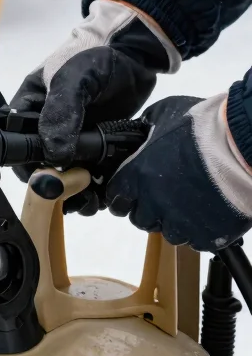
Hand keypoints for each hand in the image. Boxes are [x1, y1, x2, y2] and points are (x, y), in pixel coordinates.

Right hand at [11, 0, 178, 213]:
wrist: (135, 54)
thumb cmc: (95, 55)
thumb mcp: (73, 79)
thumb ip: (61, 113)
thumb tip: (55, 153)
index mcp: (28, 107)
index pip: (16, 145)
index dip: (28, 165)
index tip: (47, 178)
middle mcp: (45, 125)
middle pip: (39, 166)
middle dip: (52, 183)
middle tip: (73, 188)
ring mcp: (70, 137)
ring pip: (63, 173)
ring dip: (74, 189)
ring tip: (89, 193)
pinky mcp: (92, 145)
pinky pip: (87, 172)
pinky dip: (94, 184)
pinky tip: (102, 186)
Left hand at [106, 94, 251, 251]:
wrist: (242, 145)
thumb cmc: (203, 126)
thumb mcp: (163, 114)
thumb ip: (147, 128)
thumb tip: (142, 130)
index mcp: (138, 176)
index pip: (116, 199)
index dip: (123, 197)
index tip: (130, 194)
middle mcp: (154, 202)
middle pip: (141, 219)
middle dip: (149, 209)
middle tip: (165, 196)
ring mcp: (181, 222)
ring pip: (169, 233)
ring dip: (175, 221)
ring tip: (190, 204)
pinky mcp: (206, 235)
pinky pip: (195, 241)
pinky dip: (199, 231)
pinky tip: (208, 213)